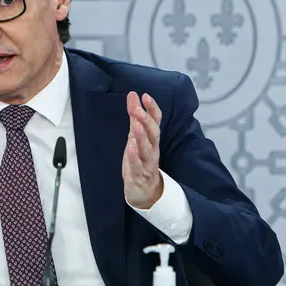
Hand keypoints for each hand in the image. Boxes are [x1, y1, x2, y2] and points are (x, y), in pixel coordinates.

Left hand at [122, 91, 162, 208]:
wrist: (144, 190)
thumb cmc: (140, 159)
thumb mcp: (136, 136)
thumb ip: (135, 117)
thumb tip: (133, 95)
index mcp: (152, 139)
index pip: (156, 121)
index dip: (152, 108)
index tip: (145, 95)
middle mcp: (152, 149)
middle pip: (153, 133)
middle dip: (146, 120)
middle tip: (138, 109)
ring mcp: (147, 162)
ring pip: (147, 149)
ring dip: (142, 136)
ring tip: (136, 125)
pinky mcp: (139, 175)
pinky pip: (137, 165)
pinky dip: (134, 156)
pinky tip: (130, 147)